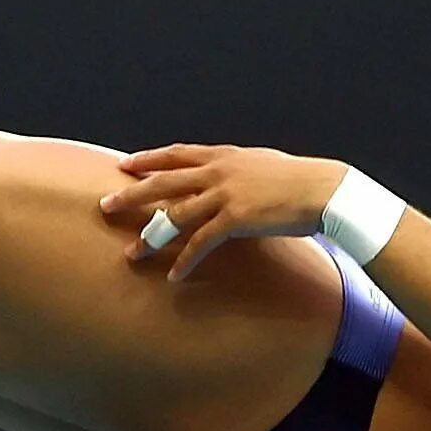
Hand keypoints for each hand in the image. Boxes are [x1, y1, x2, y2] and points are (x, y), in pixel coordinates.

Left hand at [98, 145, 344, 279]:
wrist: (325, 190)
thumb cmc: (300, 179)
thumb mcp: (263, 164)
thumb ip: (238, 168)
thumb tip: (228, 174)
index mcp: (224, 156)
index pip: (177, 155)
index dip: (149, 159)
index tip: (126, 164)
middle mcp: (218, 171)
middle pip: (163, 182)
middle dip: (131, 194)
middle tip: (105, 205)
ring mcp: (224, 194)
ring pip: (175, 215)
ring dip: (150, 236)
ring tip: (131, 253)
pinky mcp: (235, 218)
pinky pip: (202, 242)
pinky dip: (186, 260)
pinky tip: (174, 275)